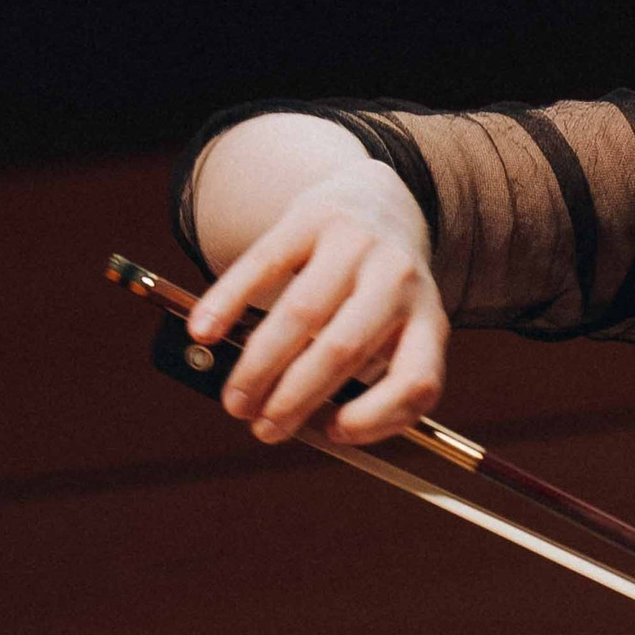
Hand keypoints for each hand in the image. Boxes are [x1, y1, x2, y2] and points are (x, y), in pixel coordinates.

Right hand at [187, 161, 447, 443]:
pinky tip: (205, 331)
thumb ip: (359, 378)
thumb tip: (291, 421)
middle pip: (343, 350)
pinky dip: (228, 301)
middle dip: (294, 399)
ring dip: (259, 366)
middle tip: (262, 428)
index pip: (417, 382)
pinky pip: (263, 263)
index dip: (377, 418)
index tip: (334, 433)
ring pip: (301, 313)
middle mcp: (399, 281)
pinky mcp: (313, 216)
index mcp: (429, 321)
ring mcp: (357, 244)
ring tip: (236, 399)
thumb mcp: (391, 333)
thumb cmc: (376, 293)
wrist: (378, 201)